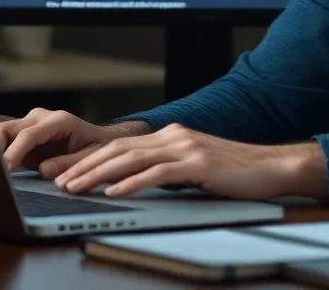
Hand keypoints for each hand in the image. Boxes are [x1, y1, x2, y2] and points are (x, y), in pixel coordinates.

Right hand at [0, 108, 148, 177]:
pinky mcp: (24, 135)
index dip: (15, 151)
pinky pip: (5, 141)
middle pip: (8, 127)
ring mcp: (30, 124)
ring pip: (2, 131)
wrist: (98, 141)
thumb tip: (44, 169)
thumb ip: (70, 163)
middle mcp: (42, 118)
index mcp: (59, 121)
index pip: (29, 134)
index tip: (6, 169)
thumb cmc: (97, 148)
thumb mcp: (92, 157)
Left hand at [53, 123, 327, 200]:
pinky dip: (132, 182)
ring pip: (131, 158)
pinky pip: (158, 173)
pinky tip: (114, 192)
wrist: (271, 167)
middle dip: (83, 164)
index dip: (87, 157)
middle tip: (57, 178)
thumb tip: (133, 181)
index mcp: (169, 136)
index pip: (119, 145)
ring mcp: (185, 146)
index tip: (62, 170)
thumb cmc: (234, 172)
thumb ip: (165, 169)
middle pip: (118, 148)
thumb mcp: (191, 167)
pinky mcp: (197, 162)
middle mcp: (173, 136)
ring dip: (98, 173)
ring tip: (75, 186)